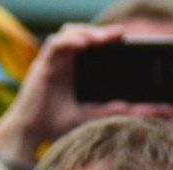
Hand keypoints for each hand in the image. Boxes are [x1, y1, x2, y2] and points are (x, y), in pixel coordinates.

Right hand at [0, 24, 127, 165]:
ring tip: (105, 38)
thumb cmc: (57, 124)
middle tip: (122, 34)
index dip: (110, 40)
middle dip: (103, 33)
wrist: (31, 133)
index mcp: (77, 70)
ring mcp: (54, 60)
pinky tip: (84, 43)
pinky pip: (57, 44)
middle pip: (85, 35)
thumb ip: (113, 110)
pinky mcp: (43, 63)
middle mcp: (66, 61)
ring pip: (71, 33)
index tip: (128, 41)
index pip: (95, 47)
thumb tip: (141, 110)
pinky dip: (71, 40)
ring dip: (88, 33)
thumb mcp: (92, 116)